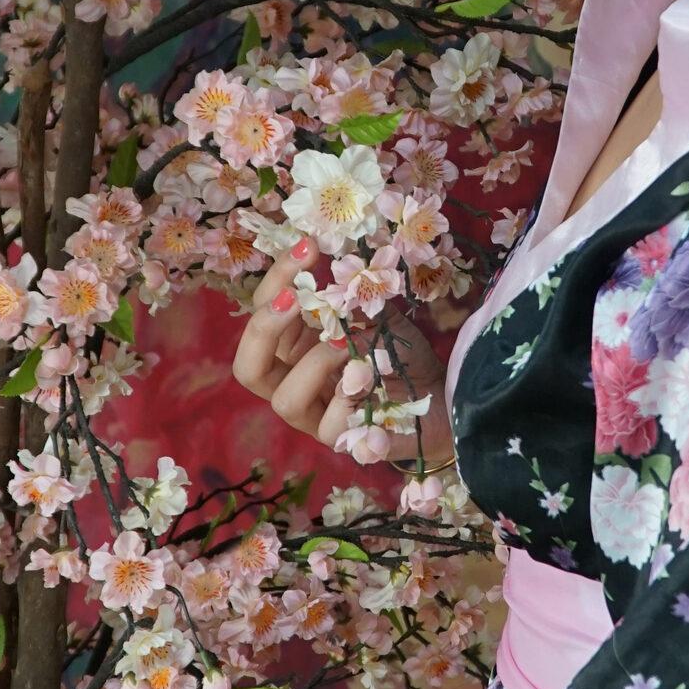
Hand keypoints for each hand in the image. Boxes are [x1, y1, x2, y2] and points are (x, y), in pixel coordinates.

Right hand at [231, 233, 454, 466]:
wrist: (440, 395)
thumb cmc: (398, 351)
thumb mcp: (375, 313)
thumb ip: (351, 294)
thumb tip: (335, 255)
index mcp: (292, 349)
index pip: (263, 312)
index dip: (277, 279)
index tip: (307, 246)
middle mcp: (293, 383)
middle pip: (248, 369)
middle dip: (265, 328)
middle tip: (296, 298)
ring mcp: (314, 417)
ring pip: (285, 401)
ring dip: (316, 364)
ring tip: (346, 343)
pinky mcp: (343, 442)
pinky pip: (329, 428)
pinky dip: (348, 400)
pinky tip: (368, 379)